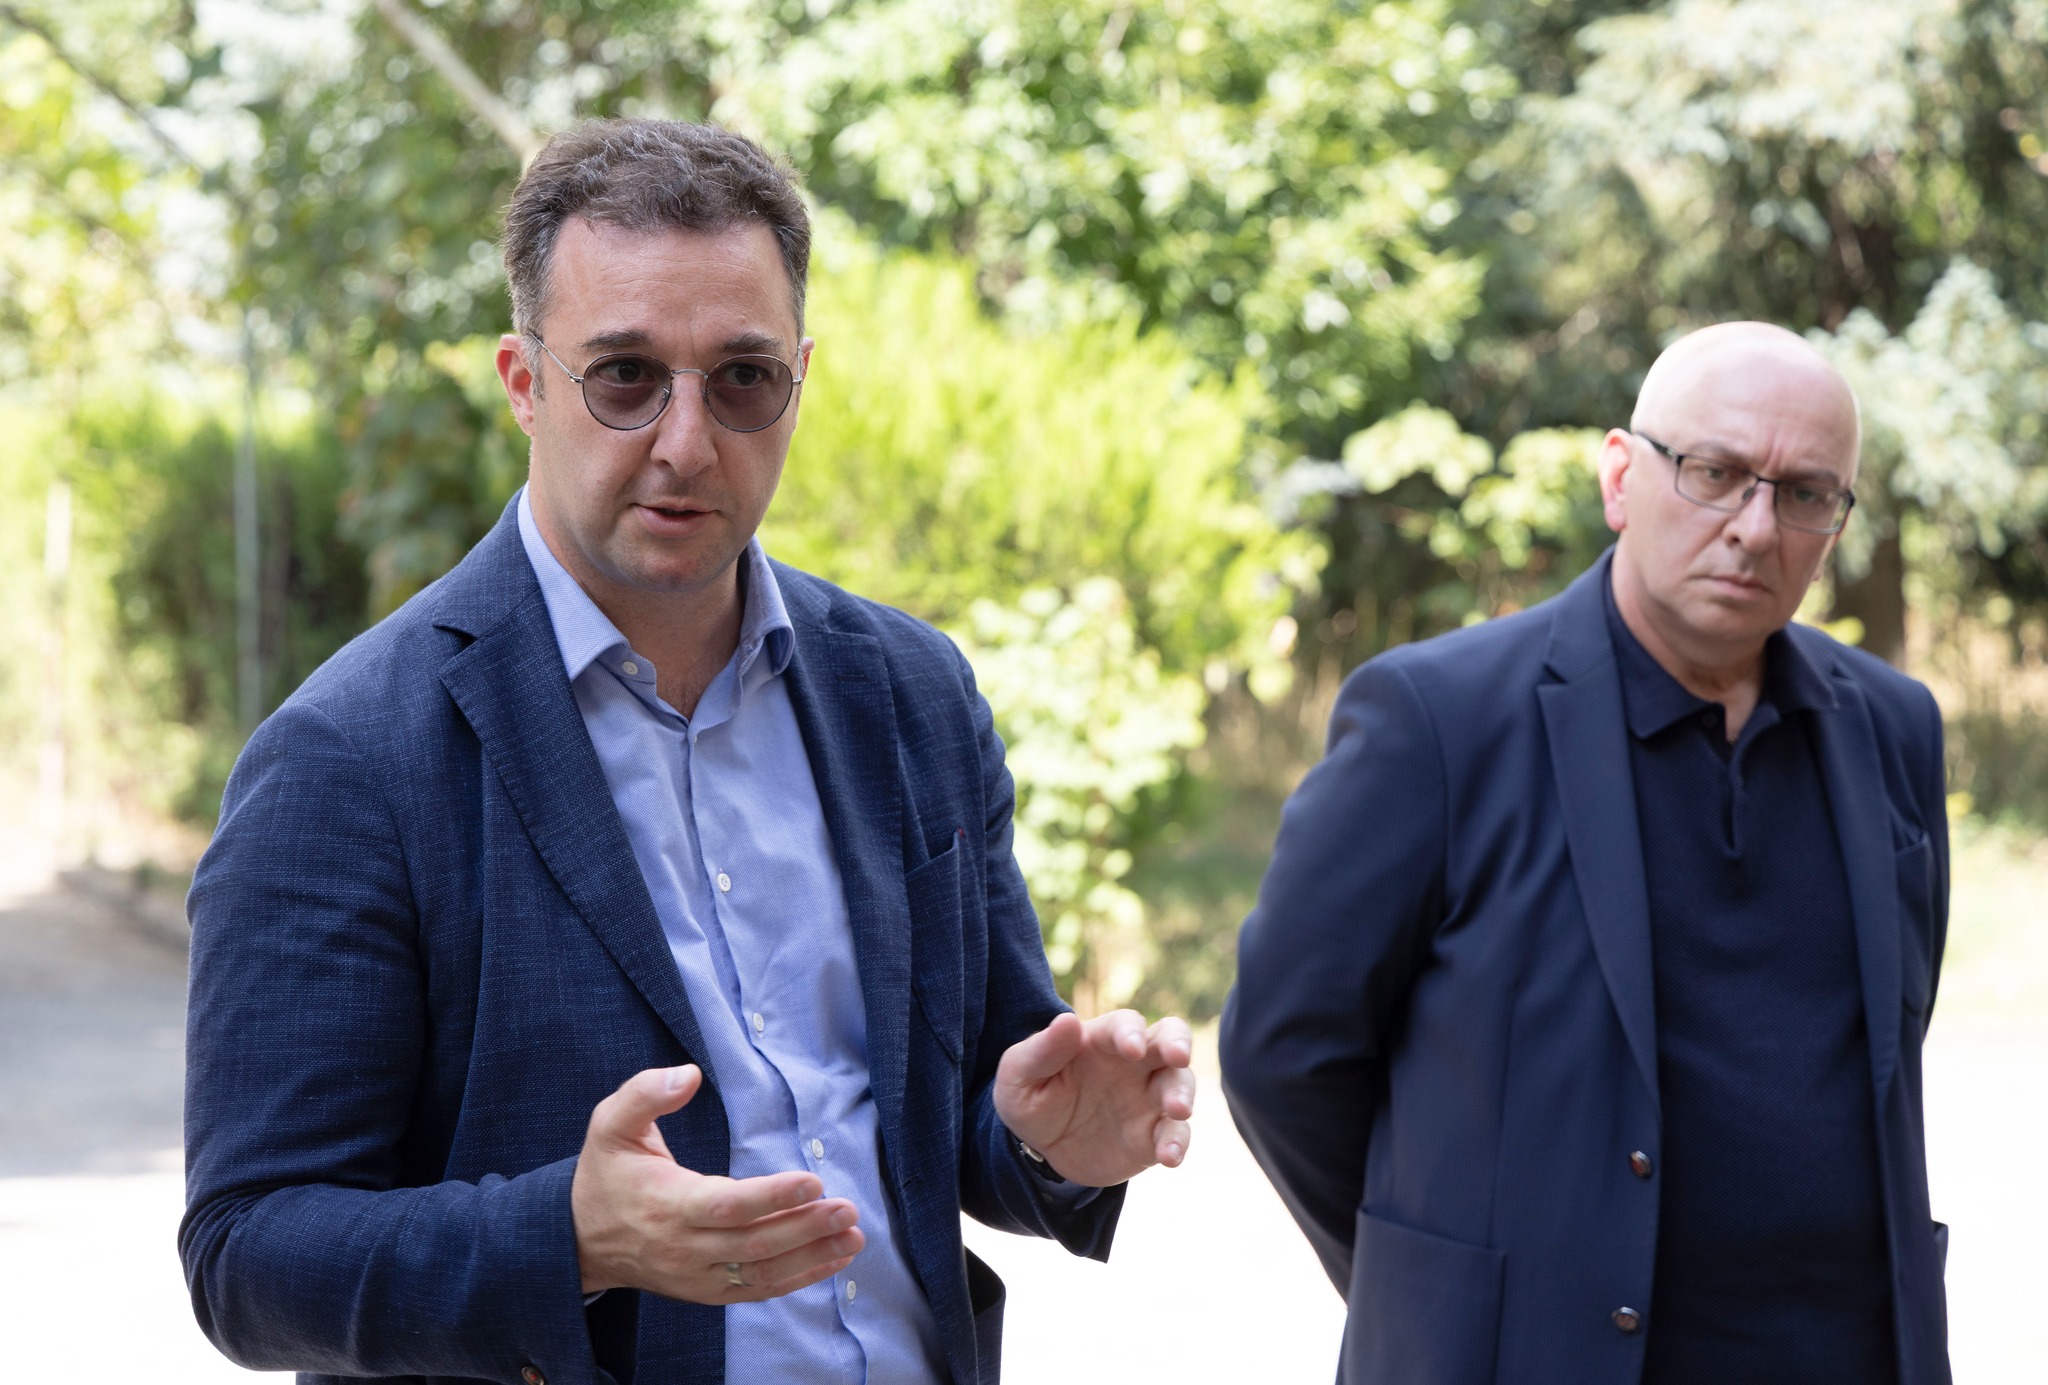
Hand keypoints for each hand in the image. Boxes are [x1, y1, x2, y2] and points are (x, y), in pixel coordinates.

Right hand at [570, 1065, 863, 1301]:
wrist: (580, 1239)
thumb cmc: (605, 1173)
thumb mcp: (609, 1123)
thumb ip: (645, 1093)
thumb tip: (688, 1074)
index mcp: (666, 1203)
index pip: (726, 1206)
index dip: (771, 1197)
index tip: (812, 1181)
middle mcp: (684, 1247)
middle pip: (753, 1243)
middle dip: (805, 1228)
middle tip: (847, 1210)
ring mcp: (696, 1275)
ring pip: (761, 1272)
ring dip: (811, 1257)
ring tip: (853, 1236)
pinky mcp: (707, 1290)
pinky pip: (757, 1290)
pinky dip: (798, 1279)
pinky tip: (832, 1260)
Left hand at [992, 1011, 1195, 1187]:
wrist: (1042, 1150)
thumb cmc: (1031, 1098)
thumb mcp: (1020, 1076)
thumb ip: (1041, 1050)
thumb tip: (1068, 1021)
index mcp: (1101, 1041)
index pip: (1125, 1024)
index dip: (1131, 1032)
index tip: (1131, 1048)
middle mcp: (1133, 1063)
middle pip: (1171, 1037)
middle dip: (1178, 1042)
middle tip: (1178, 1056)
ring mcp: (1148, 1098)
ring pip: (1180, 1083)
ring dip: (1183, 1093)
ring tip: (1177, 1110)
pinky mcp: (1153, 1135)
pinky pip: (1176, 1132)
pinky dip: (1178, 1141)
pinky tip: (1169, 1156)